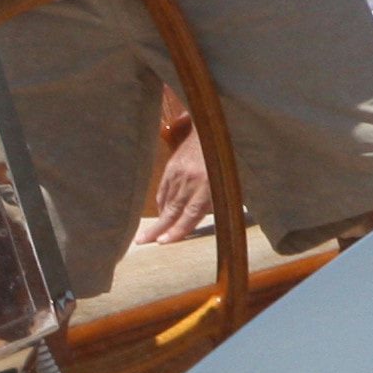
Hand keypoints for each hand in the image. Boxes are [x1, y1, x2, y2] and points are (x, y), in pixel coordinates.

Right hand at [137, 118, 217, 248]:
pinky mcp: (172, 167)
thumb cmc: (228, 160)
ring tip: (145, 235)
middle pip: (172, 210)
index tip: (164, 242)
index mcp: (208, 186)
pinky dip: (161, 203)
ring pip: (166, 201)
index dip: (177, 230)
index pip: (189, 214)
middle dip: (157, 229)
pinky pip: (163, 190)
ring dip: (158, 219)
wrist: (213, 131)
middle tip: (142, 242)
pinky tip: (159, 214)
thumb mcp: (229, 183)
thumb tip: (201, 221)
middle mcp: (191, 181)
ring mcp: (179, 173)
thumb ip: (215, 203)